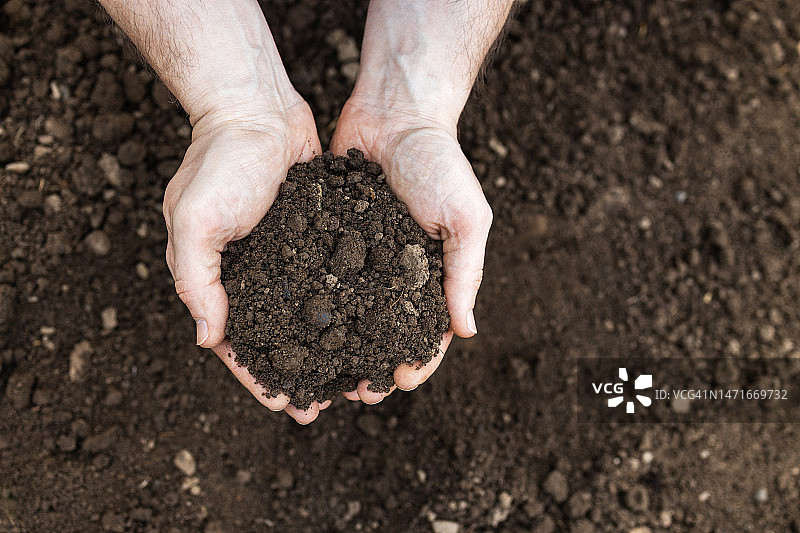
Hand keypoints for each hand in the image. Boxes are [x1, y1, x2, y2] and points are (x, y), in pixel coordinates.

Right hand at [162, 99, 325, 421]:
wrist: (256, 108)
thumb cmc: (219, 162)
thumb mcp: (194, 219)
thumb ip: (196, 279)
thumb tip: (208, 338)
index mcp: (219, 278)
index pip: (236, 342)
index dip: (257, 377)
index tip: (283, 405)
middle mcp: (254, 274)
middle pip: (276, 337)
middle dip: (297, 373)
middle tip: (321, 406)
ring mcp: (287, 256)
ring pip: (308, 315)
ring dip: (326, 349)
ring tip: (350, 379)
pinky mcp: (317, 236)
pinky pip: (331, 280)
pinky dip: (345, 307)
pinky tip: (368, 328)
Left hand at [328, 96, 492, 405]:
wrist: (396, 112)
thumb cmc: (440, 163)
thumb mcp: (466, 218)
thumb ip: (465, 273)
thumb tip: (466, 332)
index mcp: (433, 272)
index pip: (428, 330)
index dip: (416, 360)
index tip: (399, 383)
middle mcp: (396, 271)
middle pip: (383, 332)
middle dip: (372, 364)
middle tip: (355, 393)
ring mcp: (361, 257)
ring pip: (349, 314)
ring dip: (338, 348)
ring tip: (322, 375)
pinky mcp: (329, 237)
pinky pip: (320, 277)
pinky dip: (312, 306)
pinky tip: (296, 330)